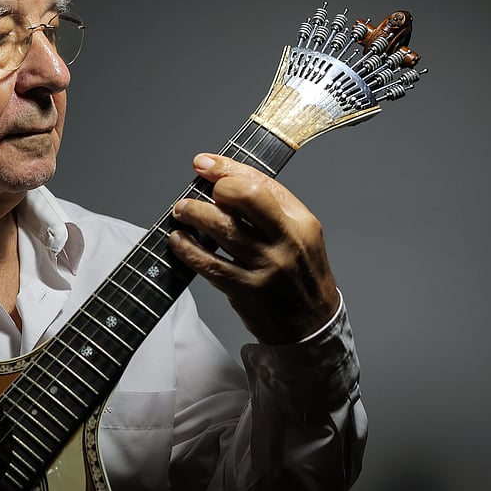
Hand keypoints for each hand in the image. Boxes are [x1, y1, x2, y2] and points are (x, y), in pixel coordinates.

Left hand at [168, 153, 339, 343]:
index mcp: (301, 222)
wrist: (312, 326)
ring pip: (221, 228)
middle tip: (197, 192)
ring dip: (193, 213)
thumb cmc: (299, 274)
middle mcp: (286, 241)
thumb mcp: (299, 235)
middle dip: (216, 187)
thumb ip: (269, 209)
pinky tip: (178, 240)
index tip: (204, 163)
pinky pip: (209, 263)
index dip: (227, 168)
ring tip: (181, 211)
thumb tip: (224, 180)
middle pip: (245, 197)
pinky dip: (187, 248)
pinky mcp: (246, 290)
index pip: (262, 183)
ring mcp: (266, 267)